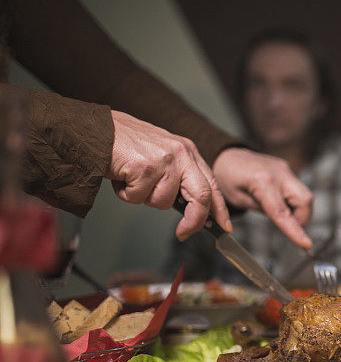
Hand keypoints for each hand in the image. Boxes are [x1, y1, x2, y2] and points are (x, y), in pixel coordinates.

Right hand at [107, 111, 232, 240]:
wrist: (95, 129)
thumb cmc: (126, 144)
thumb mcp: (162, 155)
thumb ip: (178, 176)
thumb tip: (190, 208)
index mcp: (188, 152)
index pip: (211, 184)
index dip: (219, 209)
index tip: (223, 227)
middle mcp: (181, 154)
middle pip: (201, 197)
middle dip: (194, 221)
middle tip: (183, 233)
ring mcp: (163, 160)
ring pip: (161, 202)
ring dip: (143, 198)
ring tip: (132, 179)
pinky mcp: (144, 168)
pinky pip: (137, 198)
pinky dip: (125, 194)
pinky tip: (121, 176)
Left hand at [212, 147, 312, 248]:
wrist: (227, 156)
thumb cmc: (228, 178)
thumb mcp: (239, 200)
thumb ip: (264, 210)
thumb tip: (284, 222)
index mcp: (262, 182)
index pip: (283, 212)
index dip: (295, 230)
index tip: (306, 244)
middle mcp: (279, 174)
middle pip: (305, 201)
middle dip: (302, 218)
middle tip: (287, 225)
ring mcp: (285, 170)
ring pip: (306, 196)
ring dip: (299, 210)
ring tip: (279, 212)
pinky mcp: (287, 170)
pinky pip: (299, 190)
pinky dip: (294, 201)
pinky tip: (279, 202)